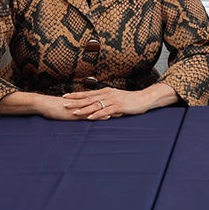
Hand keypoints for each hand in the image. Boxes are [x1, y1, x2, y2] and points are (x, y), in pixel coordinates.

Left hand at [62, 83, 178, 119]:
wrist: (144, 98)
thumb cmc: (130, 100)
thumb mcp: (116, 97)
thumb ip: (107, 100)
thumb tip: (97, 104)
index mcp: (105, 92)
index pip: (88, 93)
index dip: (76, 95)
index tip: (65, 96)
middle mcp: (107, 94)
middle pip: (88, 98)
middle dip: (76, 101)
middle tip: (64, 103)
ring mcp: (113, 100)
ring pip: (95, 105)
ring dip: (84, 109)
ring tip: (74, 112)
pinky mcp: (119, 107)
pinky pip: (106, 111)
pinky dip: (98, 114)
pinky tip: (90, 117)